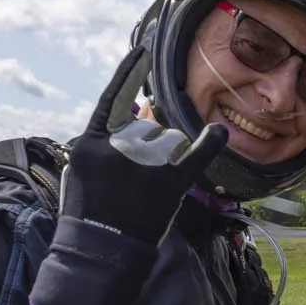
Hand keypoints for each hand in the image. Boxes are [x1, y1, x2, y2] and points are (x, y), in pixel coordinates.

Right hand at [59, 44, 230, 245]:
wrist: (98, 251)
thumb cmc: (89, 209)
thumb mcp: (86, 167)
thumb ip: (110, 135)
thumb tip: (145, 106)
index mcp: (92, 141)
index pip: (114, 98)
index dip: (129, 73)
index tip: (144, 53)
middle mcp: (119, 147)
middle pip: (147, 127)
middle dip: (144, 147)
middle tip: (128, 184)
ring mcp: (146, 164)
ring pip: (168, 141)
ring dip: (163, 159)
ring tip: (143, 191)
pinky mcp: (169, 183)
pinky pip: (196, 155)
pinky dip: (211, 143)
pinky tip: (219, 132)